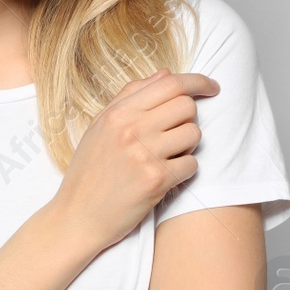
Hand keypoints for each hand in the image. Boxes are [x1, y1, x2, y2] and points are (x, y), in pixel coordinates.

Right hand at [50, 69, 218, 250]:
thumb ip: (131, 96)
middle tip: (174, 135)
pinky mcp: (156, 181)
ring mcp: (145, 154)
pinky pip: (192, 164)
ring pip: (194, 134)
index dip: (198, 81)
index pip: (170, 83)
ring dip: (187, 146)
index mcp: (118, 112)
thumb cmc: (89, 171)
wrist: (77, 216)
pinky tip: (165, 176)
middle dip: (188, 119)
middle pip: (187, 106)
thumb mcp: (100, 126)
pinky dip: (184, 170)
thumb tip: (165, 73)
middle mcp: (131, 129)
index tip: (212, 87)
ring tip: (166, 156)